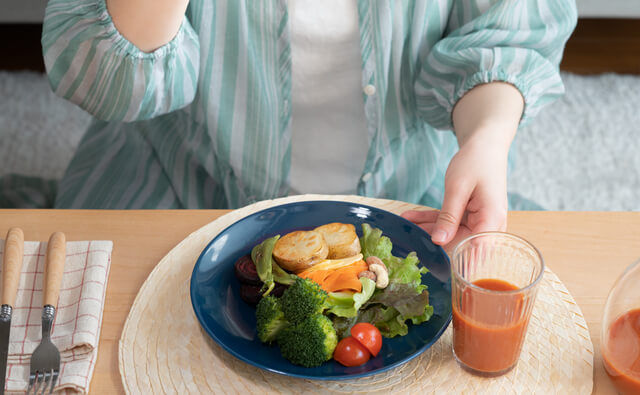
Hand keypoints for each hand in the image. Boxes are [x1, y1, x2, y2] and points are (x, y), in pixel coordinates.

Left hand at [402, 132, 507, 251]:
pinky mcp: (471, 218)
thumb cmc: (476, 162)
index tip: (428, 259)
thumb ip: (448, 217)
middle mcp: (489, 226)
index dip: (453, 259)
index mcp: (491, 220)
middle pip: (460, 244)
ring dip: (428, 228)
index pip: (473, 251)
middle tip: (407, 237)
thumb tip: (439, 242)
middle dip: (432, 240)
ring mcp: (480, 222)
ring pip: (451, 233)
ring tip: (405, 223)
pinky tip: (411, 217)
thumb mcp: (457, 188)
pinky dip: (433, 219)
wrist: (485, 147)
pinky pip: (450, 223)